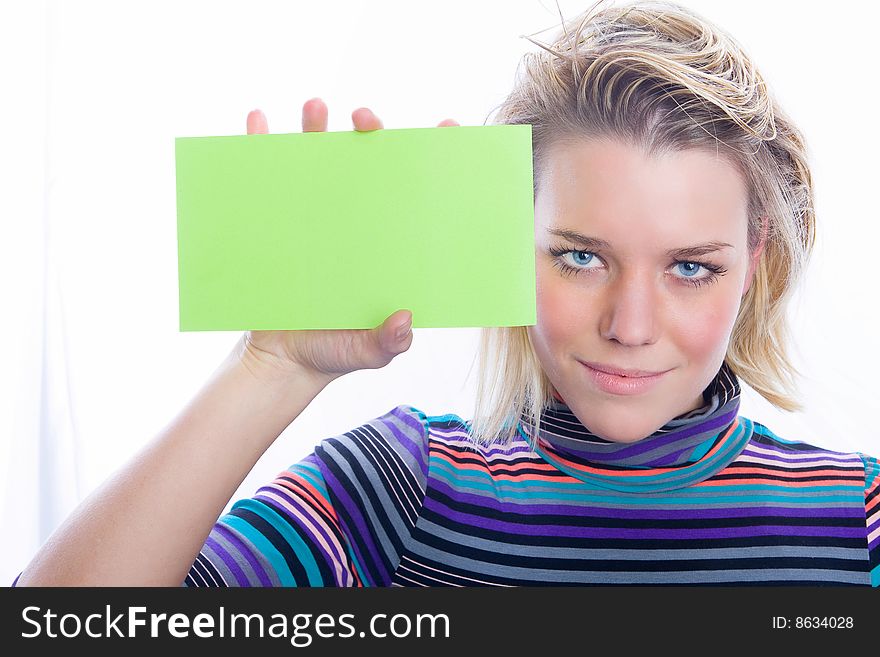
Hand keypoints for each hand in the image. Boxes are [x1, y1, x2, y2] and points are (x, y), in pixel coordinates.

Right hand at [240, 99, 458, 382]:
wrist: (283, 362)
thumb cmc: (336, 352)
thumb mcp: (369, 351)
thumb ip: (388, 341)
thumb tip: (404, 321)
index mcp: (389, 243)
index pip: (417, 192)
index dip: (434, 158)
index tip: (446, 129)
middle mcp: (357, 220)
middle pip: (368, 163)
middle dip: (369, 130)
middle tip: (365, 119)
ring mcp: (317, 216)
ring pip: (318, 159)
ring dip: (315, 126)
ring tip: (314, 107)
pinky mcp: (278, 220)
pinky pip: (267, 177)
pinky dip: (259, 145)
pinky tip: (257, 122)